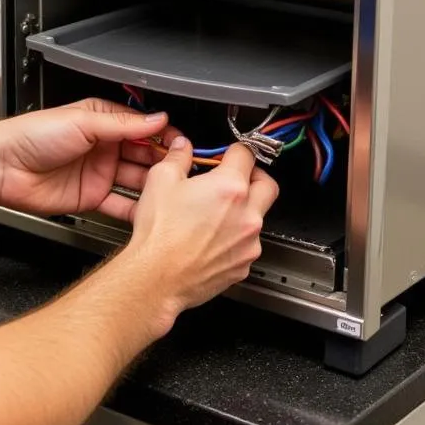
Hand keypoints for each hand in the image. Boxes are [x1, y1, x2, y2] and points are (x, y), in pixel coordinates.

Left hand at [0, 98, 181, 220]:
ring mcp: (98, 172)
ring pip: (135, 180)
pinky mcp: (91, 197)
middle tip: (185, 170)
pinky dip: (136, 208)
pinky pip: (119, 204)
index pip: (142, 127)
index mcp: (102, 121)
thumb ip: (122, 124)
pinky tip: (152, 211)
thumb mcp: (83, 122)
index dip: (164, 136)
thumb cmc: (33, 135)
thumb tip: (156, 118)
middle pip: (143, 155)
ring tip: (175, 192)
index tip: (184, 144)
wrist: (4, 166)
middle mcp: (103, 146)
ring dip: (154, 186)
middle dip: (164, 162)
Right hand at [125, 138, 279, 334]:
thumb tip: (183, 148)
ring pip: (257, 217)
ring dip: (243, 211)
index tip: (226, 155)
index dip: (234, 150)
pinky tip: (210, 238)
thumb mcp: (160, 180)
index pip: (247, 154)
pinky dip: (234, 238)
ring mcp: (249, 242)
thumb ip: (178, 156)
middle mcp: (248, 214)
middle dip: (254, 177)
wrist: (157, 277)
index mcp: (230, 187)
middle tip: (235, 178)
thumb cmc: (160, 233)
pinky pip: (246, 244)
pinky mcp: (243, 265)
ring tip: (214, 213)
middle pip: (268, 185)